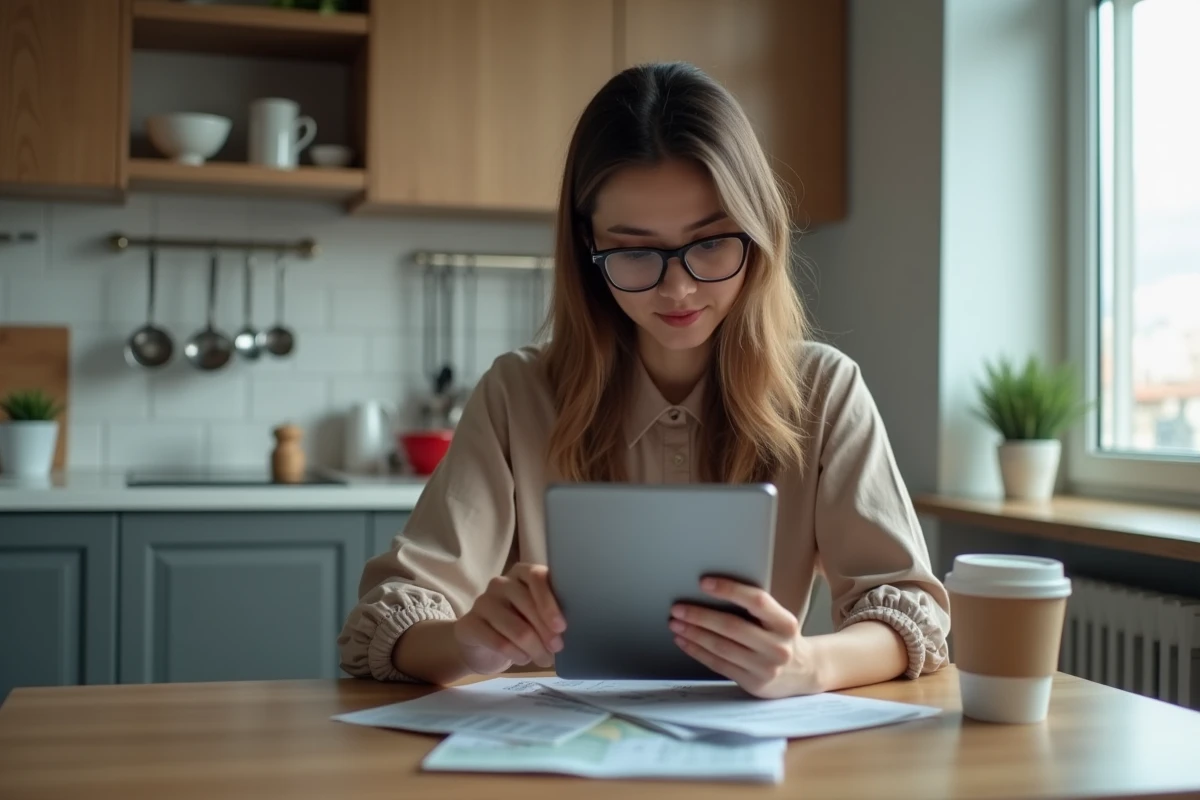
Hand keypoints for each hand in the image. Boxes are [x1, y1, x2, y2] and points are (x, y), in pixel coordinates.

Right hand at [453, 563, 565, 674]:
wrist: (483, 644)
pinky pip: (499, 643)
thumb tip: (568, 631)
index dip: (550, 602)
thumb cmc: (519, 624)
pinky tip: (524, 659)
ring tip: (544, 660)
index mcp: (521, 573)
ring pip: (516, 628)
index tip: (561, 626)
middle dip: (546, 631)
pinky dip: (517, 655)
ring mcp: (483, 602)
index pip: (537, 576)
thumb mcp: (537, 615)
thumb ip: (551, 613)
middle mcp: (500, 583)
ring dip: (535, 649)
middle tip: (557, 649)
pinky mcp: (469, 624)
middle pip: (527, 604)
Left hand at [670, 577, 821, 698]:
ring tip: (676, 624)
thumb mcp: (779, 620)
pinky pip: (719, 665)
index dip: (729, 590)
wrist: (805, 673)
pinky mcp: (753, 683)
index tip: (703, 582)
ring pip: (721, 647)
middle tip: (678, 608)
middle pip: (732, 626)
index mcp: (785, 623)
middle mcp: (777, 646)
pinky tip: (684, 642)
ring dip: (694, 634)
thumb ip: (755, 610)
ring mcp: (765, 668)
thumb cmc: (782, 638)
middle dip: (700, 616)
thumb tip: (710, 591)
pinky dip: (697, 652)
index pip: (756, 601)